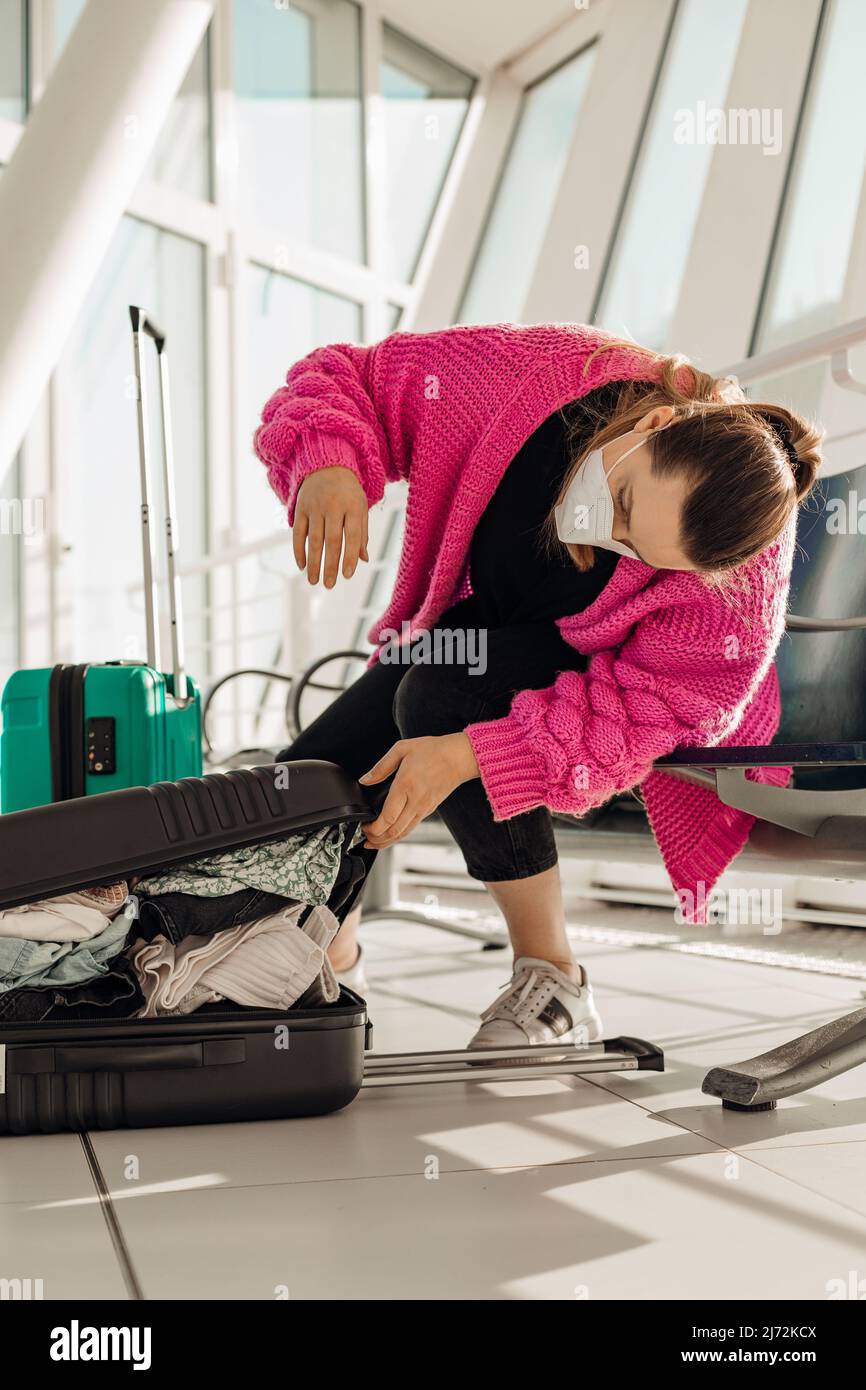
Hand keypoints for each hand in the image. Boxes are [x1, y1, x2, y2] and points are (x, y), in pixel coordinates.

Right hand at [293, 466, 368, 587]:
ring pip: (314, 539)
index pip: (353, 536)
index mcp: (353, 506)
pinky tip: (302, 565)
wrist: (327, 465)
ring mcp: (315, 507)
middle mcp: (334, 506)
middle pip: (332, 540)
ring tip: (314, 580)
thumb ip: (362, 533)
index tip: (347, 575)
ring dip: (313, 562)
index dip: (350, 556)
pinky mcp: (301, 508)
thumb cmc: (349, 492)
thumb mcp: (360, 507)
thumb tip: (363, 559)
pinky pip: (298, 532)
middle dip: (330, 564)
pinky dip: (298, 550)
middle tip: (330, 585)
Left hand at [358, 734, 479, 848]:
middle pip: (394, 832)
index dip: (372, 828)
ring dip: (387, 841)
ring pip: (404, 833)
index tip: (363, 827)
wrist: (459, 757)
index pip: (387, 818)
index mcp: (405, 786)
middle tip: (365, 839)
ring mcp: (424, 808)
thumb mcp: (402, 749)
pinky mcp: (429, 810)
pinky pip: (412, 827)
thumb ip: (381, 767)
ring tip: (375, 842)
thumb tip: (365, 779)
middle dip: (377, 840)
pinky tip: (391, 833)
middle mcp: (415, 801)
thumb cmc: (434, 751)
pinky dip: (399, 835)